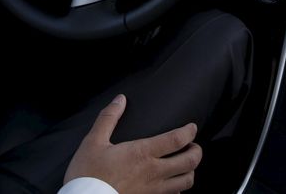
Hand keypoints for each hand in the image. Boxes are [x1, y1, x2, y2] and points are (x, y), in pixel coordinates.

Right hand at [65, 95, 202, 193]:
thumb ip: (108, 118)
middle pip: (189, 161)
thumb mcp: (94, 141)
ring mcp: (153, 190)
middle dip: (197, 151)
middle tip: (194, 146)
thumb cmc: (88, 174)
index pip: (177, 139)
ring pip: (186, 182)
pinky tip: (171, 185)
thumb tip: (120, 100)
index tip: (192, 127)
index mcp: (143, 153)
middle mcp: (153, 172)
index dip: (189, 131)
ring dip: (191, 171)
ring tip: (186, 165)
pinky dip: (177, 189)